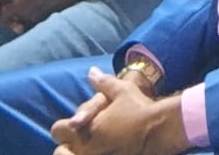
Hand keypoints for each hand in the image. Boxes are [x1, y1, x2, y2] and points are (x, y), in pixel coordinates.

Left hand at [51, 68, 189, 154]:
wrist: (161, 129)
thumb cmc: (139, 108)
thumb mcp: (122, 90)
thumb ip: (103, 83)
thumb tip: (91, 72)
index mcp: (85, 129)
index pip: (58, 130)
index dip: (64, 126)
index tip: (74, 125)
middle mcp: (87, 148)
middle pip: (61, 151)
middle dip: (67, 144)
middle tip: (78, 139)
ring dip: (77, 152)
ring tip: (90, 146)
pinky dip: (95, 154)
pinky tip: (105, 148)